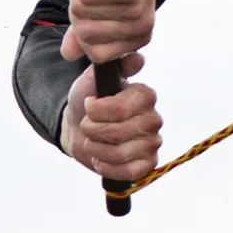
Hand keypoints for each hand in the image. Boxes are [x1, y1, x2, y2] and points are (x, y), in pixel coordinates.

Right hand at [62, 0, 156, 67]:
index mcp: (137, 37)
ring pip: (82, 13)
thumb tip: (68, 53)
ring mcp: (134, 9)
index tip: (88, 11)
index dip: (82, 32)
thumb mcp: (102, 9)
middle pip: (86, 35)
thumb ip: (84, 32)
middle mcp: (140, 27)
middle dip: (77, 10)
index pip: (95, 55)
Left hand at [62, 54, 163, 181]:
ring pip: (119, 154)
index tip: (88, 104)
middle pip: (118, 133)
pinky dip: (106, 166)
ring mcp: (152, 143)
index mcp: (144, 95)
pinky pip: (128, 173)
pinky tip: (99, 157)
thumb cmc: (87, 101)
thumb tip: (138, 59)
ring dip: (95, 148)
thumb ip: (113, 67)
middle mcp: (153, 119)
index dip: (97, 111)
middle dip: (92, 130)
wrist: (78, 127)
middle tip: (86, 124)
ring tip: (91, 140)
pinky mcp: (147, 165)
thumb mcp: (94, 78)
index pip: (121, 109)